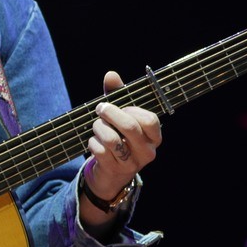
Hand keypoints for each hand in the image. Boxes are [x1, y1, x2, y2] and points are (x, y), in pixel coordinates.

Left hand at [83, 70, 162, 200]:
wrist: (110, 172)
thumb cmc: (119, 136)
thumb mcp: (120, 115)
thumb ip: (117, 94)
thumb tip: (111, 74)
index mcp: (154, 136)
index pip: (149, 120)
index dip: (131, 110)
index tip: (120, 106)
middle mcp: (147, 151)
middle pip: (129, 127)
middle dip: (110, 113)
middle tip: (100, 108)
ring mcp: (132, 164)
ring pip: (111, 139)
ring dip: (98, 128)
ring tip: (97, 126)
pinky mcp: (115, 170)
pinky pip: (99, 150)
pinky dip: (92, 142)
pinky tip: (94, 142)